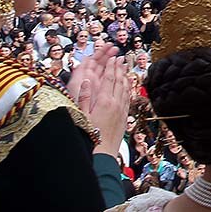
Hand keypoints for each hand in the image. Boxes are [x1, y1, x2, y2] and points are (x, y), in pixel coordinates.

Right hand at [68, 44, 130, 158]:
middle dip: (119, 68)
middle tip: (120, 58)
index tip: (113, 57)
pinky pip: (128, 98)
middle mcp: (116, 104)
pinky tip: (127, 86)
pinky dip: (128, 88)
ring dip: (125, 76)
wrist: (103, 153)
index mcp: (104, 102)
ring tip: (125, 67)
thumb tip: (85, 81)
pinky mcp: (125, 116)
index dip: (111, 67)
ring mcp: (122, 110)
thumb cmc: (89, 136)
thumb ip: (84, 98)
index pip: (109, 79)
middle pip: (119, 81)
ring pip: (125, 89)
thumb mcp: (82, 116)